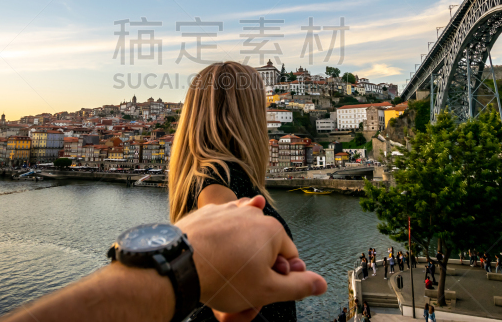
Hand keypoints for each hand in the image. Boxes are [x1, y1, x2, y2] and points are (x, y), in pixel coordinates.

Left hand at [175, 195, 325, 314]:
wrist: (180, 262)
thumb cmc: (222, 276)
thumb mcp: (267, 290)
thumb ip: (298, 286)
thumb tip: (320, 284)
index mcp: (272, 231)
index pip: (290, 257)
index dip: (281, 277)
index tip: (266, 288)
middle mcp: (253, 215)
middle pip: (266, 246)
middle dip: (259, 267)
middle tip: (244, 287)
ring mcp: (229, 211)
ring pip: (244, 237)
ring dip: (240, 255)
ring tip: (227, 274)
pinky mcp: (208, 214)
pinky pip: (223, 228)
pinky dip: (222, 241)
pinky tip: (216, 254)